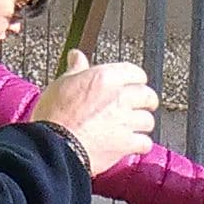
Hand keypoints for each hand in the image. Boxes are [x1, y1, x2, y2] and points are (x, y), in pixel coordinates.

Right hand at [32, 48, 158, 174]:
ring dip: (143, 123)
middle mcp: (120, 97)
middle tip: (141, 104)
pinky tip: (133, 144)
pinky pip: (145, 143)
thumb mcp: (62, 84)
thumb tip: (77, 56)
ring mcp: (125, 121)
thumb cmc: (55, 116)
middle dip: (146, 100)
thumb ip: (76, 69)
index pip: (135, 72)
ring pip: (148, 120)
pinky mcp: (126, 144)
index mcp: (106, 78)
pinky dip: (141, 144)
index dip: (135, 78)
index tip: (133, 83)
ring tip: (134, 125)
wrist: (55, 146)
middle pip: (148, 95)